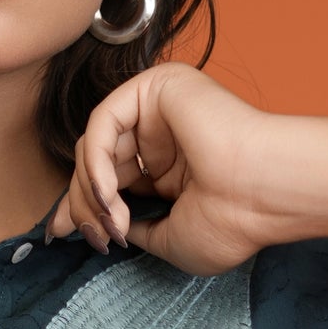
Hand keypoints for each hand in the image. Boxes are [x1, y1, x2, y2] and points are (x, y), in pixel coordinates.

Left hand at [48, 67, 327, 266]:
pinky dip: (96, 164)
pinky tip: (110, 196)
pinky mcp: (155, 88)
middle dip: (80, 204)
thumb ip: (132, 227)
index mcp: (169, 167)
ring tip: (111, 224)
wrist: (264, 194)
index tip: (64, 237)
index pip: (110, 179)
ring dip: (90, 191)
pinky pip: (103, 124)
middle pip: (95, 163)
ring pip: (94, 145)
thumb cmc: (233, 221)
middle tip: (90, 237)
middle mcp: (161, 134)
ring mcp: (157, 109)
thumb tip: (100, 224)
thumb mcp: (169, 240)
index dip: (81, 207)